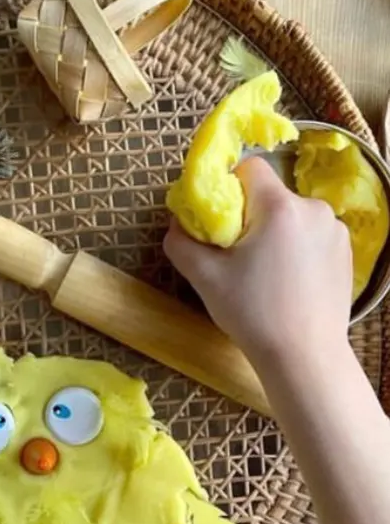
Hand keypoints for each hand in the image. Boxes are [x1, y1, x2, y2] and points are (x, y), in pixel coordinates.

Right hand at [163, 157, 352, 369]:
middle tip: (237, 257)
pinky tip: (288, 282)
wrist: (303, 357)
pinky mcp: (346, 251)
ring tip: (264, 274)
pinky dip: (296, 248)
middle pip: (270, 194)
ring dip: (274, 233)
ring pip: (291, 216)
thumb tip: (178, 222)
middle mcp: (313, 208)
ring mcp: (335, 229)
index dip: (228, 188)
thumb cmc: (252, 314)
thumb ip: (182, 242)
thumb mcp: (204, 278)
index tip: (220, 223)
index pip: (249, 167)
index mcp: (279, 207)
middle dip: (250, 216)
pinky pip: (310, 235)